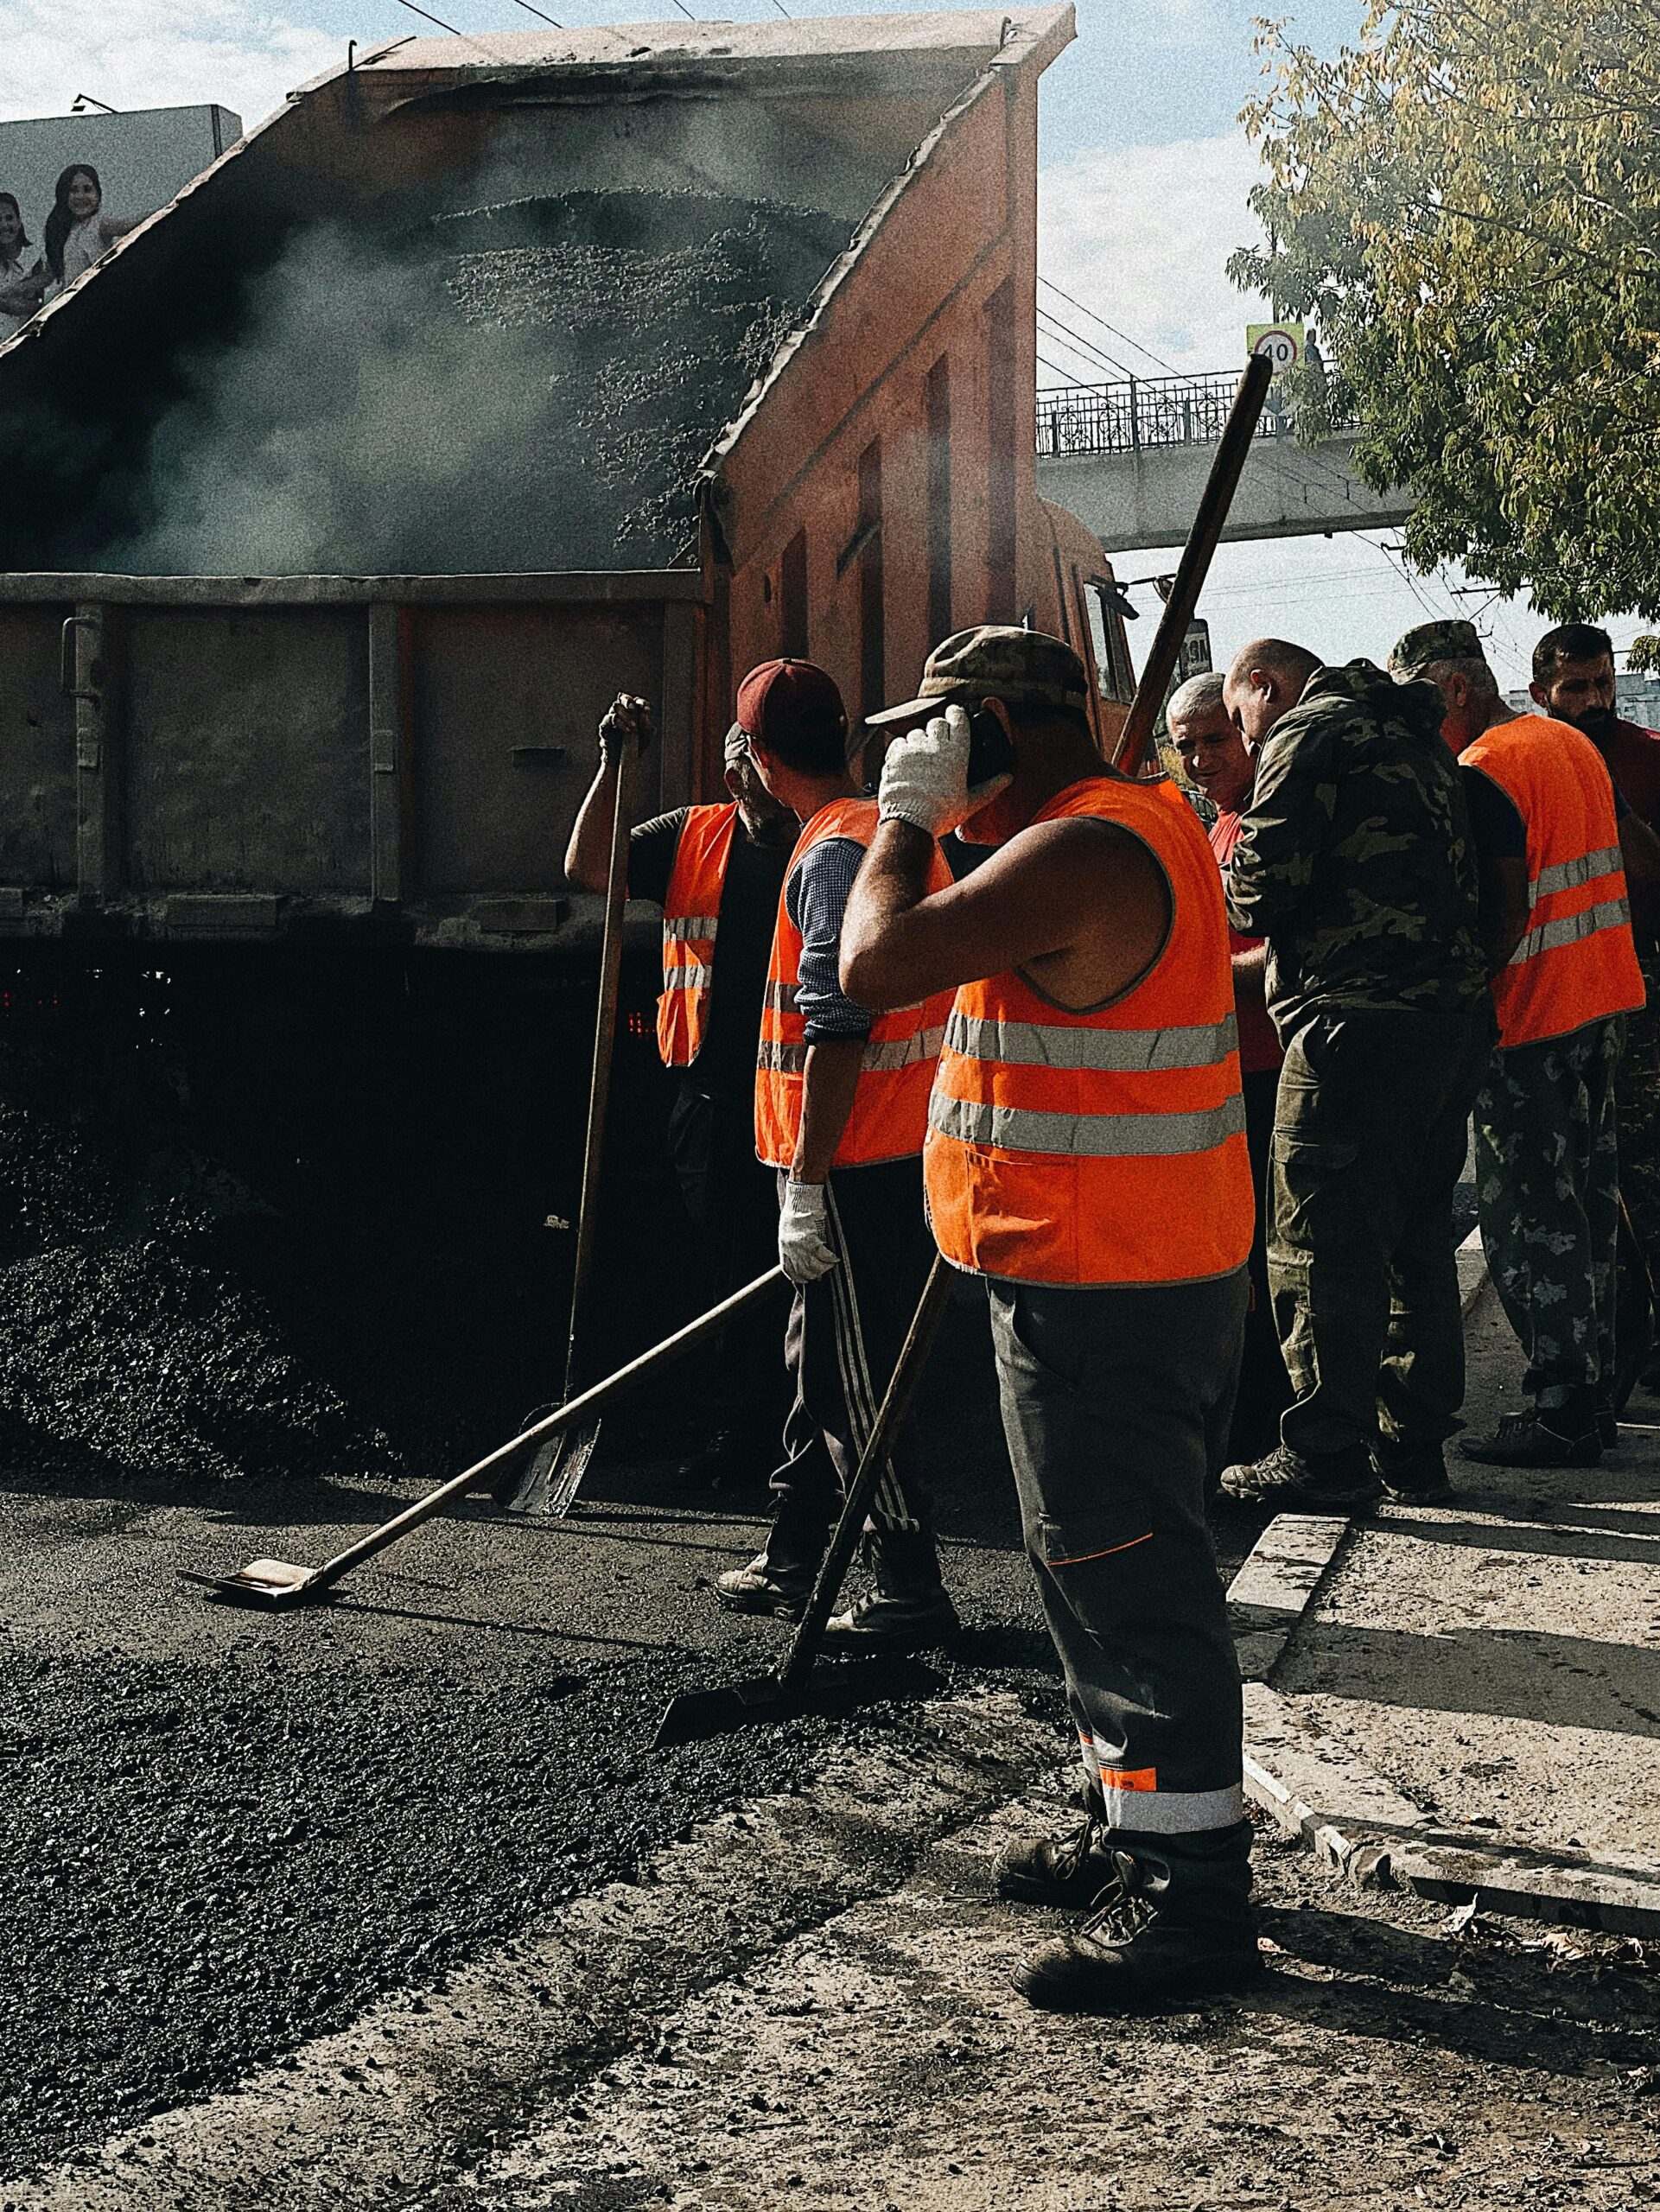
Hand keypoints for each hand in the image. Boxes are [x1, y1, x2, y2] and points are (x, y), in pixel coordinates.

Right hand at [598, 693, 653, 765]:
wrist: (623, 761)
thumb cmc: (635, 746)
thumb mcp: (646, 738)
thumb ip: (647, 727)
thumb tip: (645, 714)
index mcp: (634, 712)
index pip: (637, 701)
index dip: (642, 703)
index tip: (647, 710)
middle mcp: (622, 712)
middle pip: (624, 698)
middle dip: (629, 701)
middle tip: (634, 708)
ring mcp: (612, 717)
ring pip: (616, 707)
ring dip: (627, 715)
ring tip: (635, 727)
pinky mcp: (605, 725)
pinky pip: (611, 718)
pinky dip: (621, 723)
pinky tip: (628, 731)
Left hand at [778, 1179, 837, 1283]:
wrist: (800, 1199)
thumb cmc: (795, 1211)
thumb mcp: (787, 1230)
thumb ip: (792, 1244)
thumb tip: (801, 1257)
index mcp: (783, 1246)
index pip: (788, 1270)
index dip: (797, 1278)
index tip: (805, 1280)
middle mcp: (791, 1248)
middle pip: (803, 1271)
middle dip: (814, 1275)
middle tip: (822, 1271)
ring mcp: (801, 1245)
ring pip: (814, 1266)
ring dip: (824, 1268)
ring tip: (830, 1264)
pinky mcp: (812, 1239)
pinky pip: (823, 1255)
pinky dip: (831, 1258)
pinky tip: (835, 1258)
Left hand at [877, 703, 1011, 836]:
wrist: (911, 821)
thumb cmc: (942, 813)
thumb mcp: (971, 803)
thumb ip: (990, 788)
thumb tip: (1007, 778)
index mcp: (956, 753)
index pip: (958, 719)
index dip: (956, 713)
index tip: (955, 714)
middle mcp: (935, 745)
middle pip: (936, 722)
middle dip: (938, 728)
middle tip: (938, 741)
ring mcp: (914, 749)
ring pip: (916, 733)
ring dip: (919, 741)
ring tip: (921, 758)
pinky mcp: (896, 756)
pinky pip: (898, 743)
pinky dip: (902, 750)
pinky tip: (905, 763)